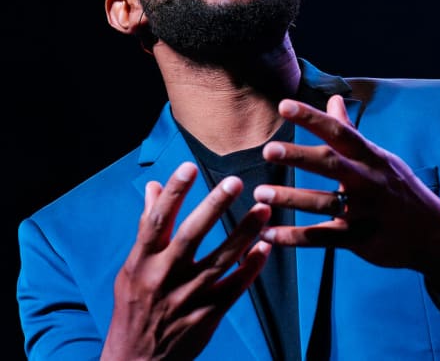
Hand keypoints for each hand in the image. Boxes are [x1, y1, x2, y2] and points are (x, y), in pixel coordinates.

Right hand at [102, 162, 271, 360]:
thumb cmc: (135, 307)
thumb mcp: (132, 268)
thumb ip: (147, 227)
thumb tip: (155, 186)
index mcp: (142, 262)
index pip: (156, 220)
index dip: (173, 192)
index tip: (189, 167)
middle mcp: (164, 277)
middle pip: (192, 236)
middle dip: (214, 207)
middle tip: (236, 181)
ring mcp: (187, 297)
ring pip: (221, 260)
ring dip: (245, 232)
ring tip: (264, 208)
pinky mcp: (207, 315)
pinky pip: (235, 287)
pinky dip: (252, 266)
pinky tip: (265, 246)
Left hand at [254, 95, 439, 281]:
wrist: (435, 233)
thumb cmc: (400, 189)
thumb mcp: (380, 158)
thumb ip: (351, 131)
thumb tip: (332, 98)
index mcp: (373, 157)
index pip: (341, 133)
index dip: (313, 118)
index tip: (285, 106)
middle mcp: (370, 181)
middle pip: (332, 164)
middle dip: (300, 156)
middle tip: (269, 150)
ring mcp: (366, 212)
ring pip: (324, 203)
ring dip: (291, 198)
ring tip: (260, 194)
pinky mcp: (361, 240)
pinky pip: (323, 239)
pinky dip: (294, 237)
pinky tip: (268, 235)